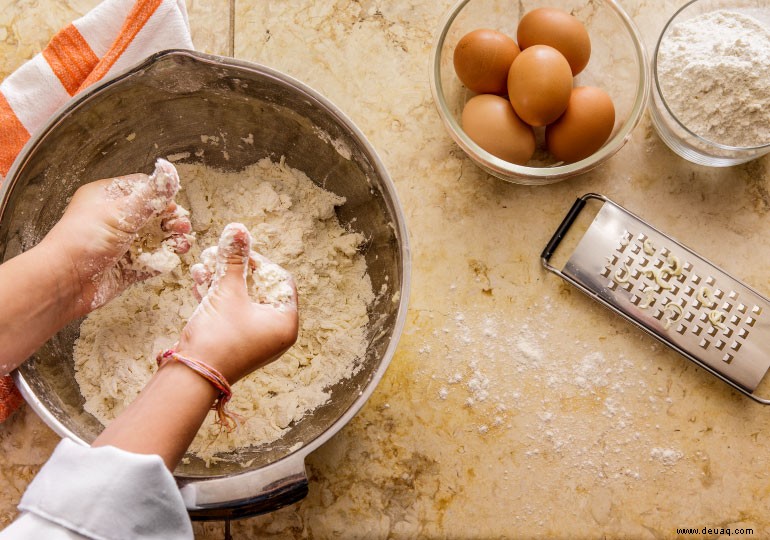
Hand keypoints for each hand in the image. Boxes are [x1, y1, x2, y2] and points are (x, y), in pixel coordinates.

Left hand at [41, 159, 191, 317]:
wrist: (65, 283)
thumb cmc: (83, 241)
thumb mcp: (121, 212)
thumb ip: (151, 194)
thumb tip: (169, 170)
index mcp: (108, 198)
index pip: (141, 189)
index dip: (160, 197)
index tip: (172, 205)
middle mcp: (115, 219)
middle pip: (154, 214)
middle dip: (171, 220)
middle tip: (181, 225)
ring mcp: (123, 244)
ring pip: (157, 238)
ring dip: (173, 239)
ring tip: (182, 242)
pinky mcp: (129, 266)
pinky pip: (153, 259)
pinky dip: (164, 258)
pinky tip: (173, 256)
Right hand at [176, 223, 298, 383]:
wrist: (191, 378)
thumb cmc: (218, 336)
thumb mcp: (228, 291)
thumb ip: (234, 259)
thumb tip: (238, 229)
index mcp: (285, 322)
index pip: (280, 280)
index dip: (259, 260)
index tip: (238, 250)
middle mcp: (275, 333)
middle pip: (259, 288)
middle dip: (234, 268)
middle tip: (215, 253)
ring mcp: (256, 340)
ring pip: (241, 300)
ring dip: (221, 279)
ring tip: (201, 264)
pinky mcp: (236, 344)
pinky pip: (231, 314)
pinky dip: (217, 297)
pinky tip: (198, 281)